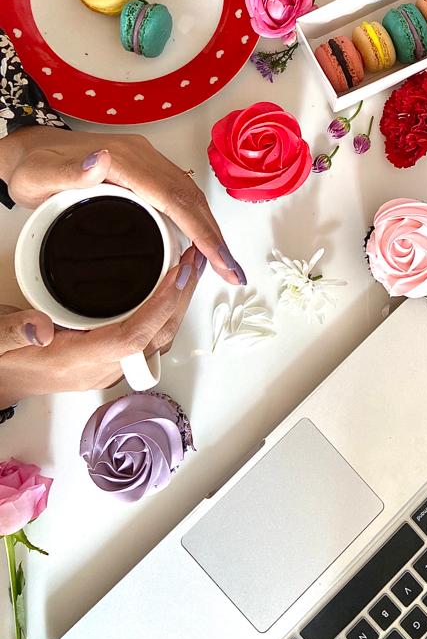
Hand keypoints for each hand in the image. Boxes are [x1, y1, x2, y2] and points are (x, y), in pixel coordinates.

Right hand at [0, 247, 203, 405]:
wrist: (3, 379)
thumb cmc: (4, 361)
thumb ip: (12, 332)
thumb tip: (38, 327)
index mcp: (78, 362)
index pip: (132, 338)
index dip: (160, 307)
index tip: (177, 275)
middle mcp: (102, 369)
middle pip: (157, 336)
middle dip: (181, 297)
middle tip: (194, 258)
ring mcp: (110, 367)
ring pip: (159, 338)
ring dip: (179, 303)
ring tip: (191, 266)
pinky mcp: (113, 360)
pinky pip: (151, 336)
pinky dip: (166, 309)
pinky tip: (170, 287)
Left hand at [2, 127, 244, 284]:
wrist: (29, 150)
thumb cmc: (31, 168)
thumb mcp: (38, 175)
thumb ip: (68, 172)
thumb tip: (101, 161)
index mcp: (125, 161)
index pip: (175, 200)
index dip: (203, 233)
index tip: (221, 261)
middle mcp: (143, 158)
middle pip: (191, 200)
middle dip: (217, 239)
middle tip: (234, 273)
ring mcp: (147, 163)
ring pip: (190, 197)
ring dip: (211, 231)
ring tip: (225, 265)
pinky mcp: (146, 171)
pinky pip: (180, 195)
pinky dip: (197, 220)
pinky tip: (202, 241)